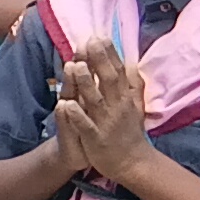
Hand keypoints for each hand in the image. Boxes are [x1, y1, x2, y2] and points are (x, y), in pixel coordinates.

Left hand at [53, 35, 150, 178]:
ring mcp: (106, 122)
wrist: (133, 163)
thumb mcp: (134, 104)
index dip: (109, 54)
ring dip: (86, 83)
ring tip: (75, 65)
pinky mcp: (96, 138)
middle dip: (98, 61)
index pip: (117, 71)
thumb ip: (131, 83)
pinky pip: (85, 125)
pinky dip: (76, 115)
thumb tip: (131, 61)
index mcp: (124, 98)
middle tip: (89, 41)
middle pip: (107, 80)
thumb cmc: (128, 131)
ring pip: (94, 100)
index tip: (100, 36)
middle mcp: (117, 106)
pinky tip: (65, 104)